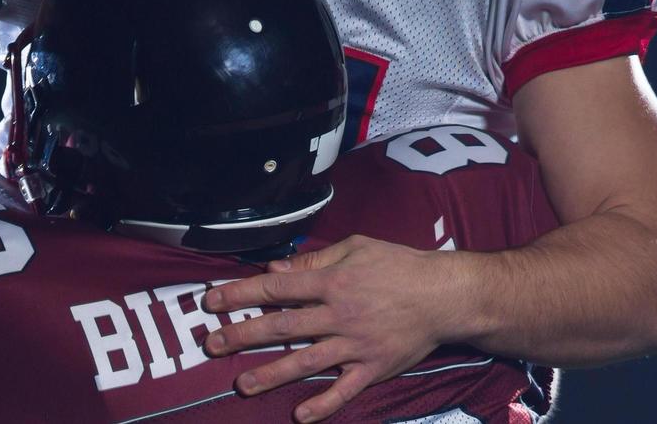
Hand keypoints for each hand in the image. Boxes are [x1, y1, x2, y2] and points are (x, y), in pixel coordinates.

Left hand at [201, 235, 464, 421]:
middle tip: (212, 344)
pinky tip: (299, 415)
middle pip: (282, 326)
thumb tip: (275, 269)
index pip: (275, 288)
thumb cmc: (398, 266)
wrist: (444, 296)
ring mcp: (355, 345)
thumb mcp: (355, 248)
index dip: (240, 293)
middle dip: (243, 335)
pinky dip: (323, 405)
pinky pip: (344, 390)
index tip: (212, 300)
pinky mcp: (373, 368)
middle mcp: (338, 314)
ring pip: (306, 361)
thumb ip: (313, 259)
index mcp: (331, 281)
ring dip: (271, 374)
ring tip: (242, 385)